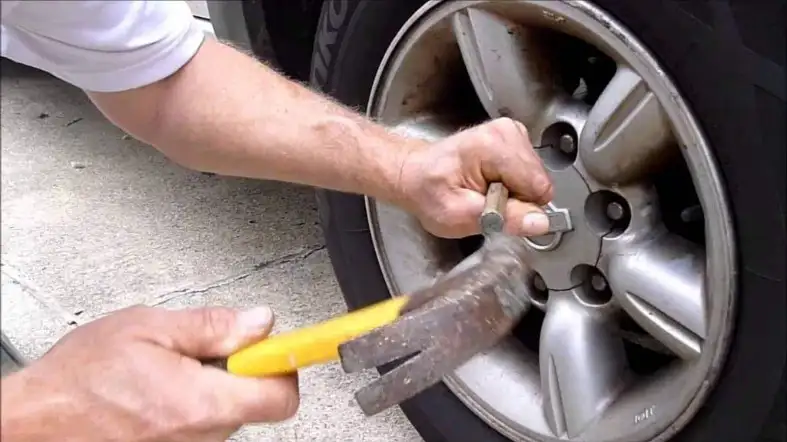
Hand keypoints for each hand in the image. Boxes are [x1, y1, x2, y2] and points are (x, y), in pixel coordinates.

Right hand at [1, 305, 297, 441]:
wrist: (34, 424)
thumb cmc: (79, 381)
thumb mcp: (148, 329)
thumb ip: (212, 326)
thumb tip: (259, 321)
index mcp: (200, 403)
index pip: (281, 396)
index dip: (284, 365)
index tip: (284, 346)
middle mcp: (201, 437)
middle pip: (255, 401)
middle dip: (241, 370)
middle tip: (206, 348)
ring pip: (228, 412)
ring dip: (213, 385)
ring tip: (171, 369)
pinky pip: (203, 425)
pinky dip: (194, 403)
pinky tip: (160, 390)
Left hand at [398, 118, 553, 238]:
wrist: (415, 174)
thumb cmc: (429, 192)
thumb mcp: (459, 216)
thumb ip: (502, 219)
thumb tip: (539, 222)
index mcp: (493, 146)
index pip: (537, 187)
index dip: (519, 207)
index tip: (492, 206)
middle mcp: (506, 132)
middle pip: (539, 181)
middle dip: (517, 199)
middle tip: (486, 200)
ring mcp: (511, 132)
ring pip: (536, 178)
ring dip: (514, 192)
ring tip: (485, 191)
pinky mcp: (514, 138)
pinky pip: (529, 172)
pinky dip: (512, 183)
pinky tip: (490, 182)